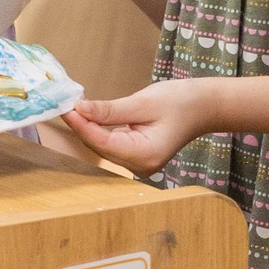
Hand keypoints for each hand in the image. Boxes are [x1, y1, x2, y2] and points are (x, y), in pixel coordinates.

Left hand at [59, 80, 212, 176]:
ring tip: (71, 106)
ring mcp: (139, 164)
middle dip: (81, 125)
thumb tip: (80, 109)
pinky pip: (110, 144)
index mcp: (144, 155)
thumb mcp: (143, 102)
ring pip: (102, 146)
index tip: (64, 107)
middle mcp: (140, 166)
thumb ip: (110, 110)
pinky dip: (98, 130)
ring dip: (87, 127)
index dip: (79, 124)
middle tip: (63, 103)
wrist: (205, 107)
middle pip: (99, 146)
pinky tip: (88, 115)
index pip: (101, 142)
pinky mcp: (137, 156)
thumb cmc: (181, 102)